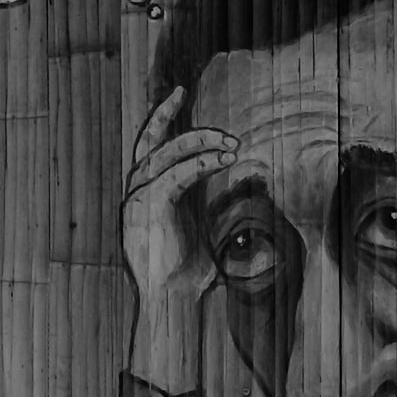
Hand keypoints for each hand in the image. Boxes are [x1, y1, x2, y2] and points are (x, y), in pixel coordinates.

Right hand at [120, 87, 241, 316]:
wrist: (173, 302)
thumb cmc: (191, 274)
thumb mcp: (214, 229)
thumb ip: (228, 203)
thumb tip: (260, 181)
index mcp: (148, 193)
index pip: (151, 144)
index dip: (163, 117)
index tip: (180, 94)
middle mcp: (137, 192)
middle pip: (150, 140)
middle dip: (177, 121)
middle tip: (211, 117)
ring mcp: (137, 200)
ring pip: (163, 153)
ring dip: (198, 143)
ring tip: (231, 145)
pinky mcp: (146, 209)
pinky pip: (171, 175)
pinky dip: (198, 164)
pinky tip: (222, 161)